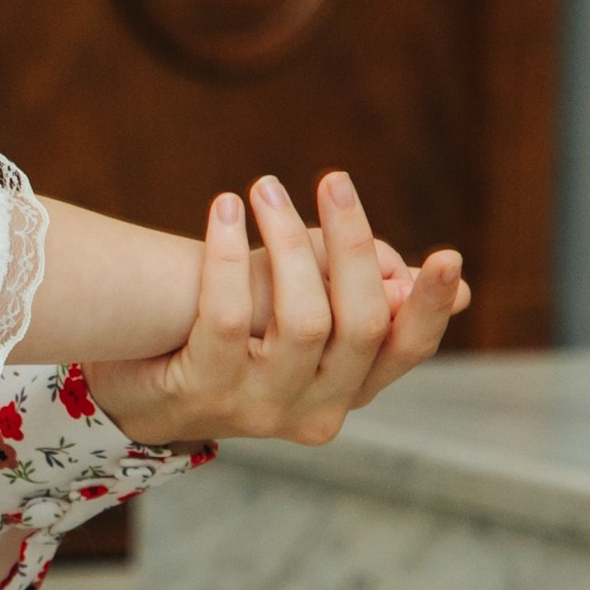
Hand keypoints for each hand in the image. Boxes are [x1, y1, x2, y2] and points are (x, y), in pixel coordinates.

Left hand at [89, 169, 468, 447]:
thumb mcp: (305, 319)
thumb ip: (365, 299)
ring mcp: (260, 409)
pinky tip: (224, 209)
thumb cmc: (234, 340)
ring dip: (288, 241)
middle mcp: (315, 409)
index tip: (446, 255)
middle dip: (352, 246)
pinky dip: (229, 255)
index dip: (430, 305)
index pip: (406, 349)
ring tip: (264, 187)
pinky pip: (230, 318)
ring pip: (304, 321)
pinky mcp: (205, 395)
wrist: (137, 387)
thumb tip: (451, 279)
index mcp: (350, 388)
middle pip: (361, 326)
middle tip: (334, 180)